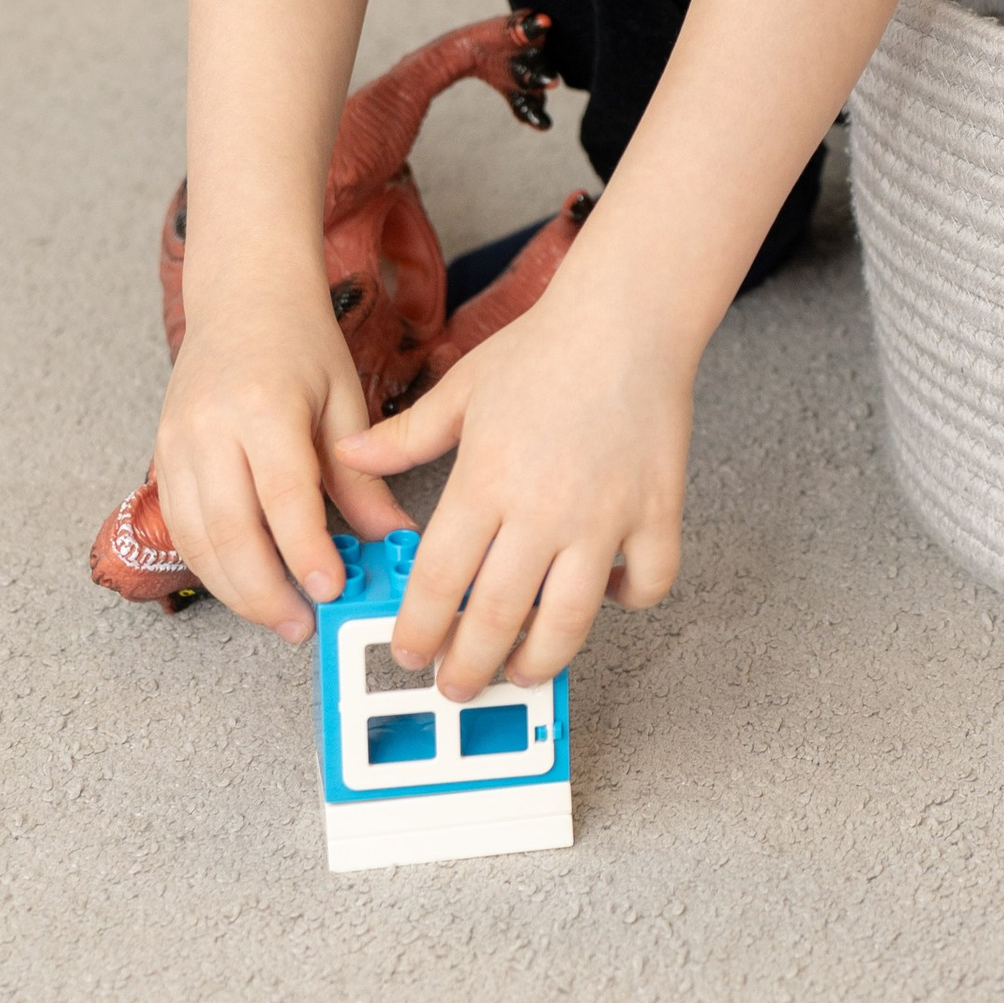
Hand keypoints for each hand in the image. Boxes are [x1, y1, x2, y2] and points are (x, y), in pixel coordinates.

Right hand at [154, 257, 409, 639]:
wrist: (241, 296)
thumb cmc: (299, 342)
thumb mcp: (345, 399)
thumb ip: (362, 476)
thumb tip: (392, 540)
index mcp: (264, 404)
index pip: (282, 494)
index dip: (304, 551)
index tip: (329, 591)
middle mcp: (210, 427)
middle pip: (229, 530)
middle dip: (265, 591)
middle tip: (303, 626)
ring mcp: (176, 443)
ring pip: (197, 539)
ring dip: (236, 590)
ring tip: (280, 616)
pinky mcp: (160, 456)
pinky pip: (180, 528)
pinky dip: (210, 566)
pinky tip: (245, 584)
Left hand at [334, 267, 689, 695]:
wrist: (627, 318)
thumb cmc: (542, 348)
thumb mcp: (461, 389)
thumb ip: (403, 436)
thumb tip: (348, 457)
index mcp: (485, 481)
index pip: (438, 582)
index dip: (418, 630)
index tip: (408, 653)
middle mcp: (542, 510)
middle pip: (495, 619)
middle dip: (467, 668)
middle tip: (456, 684)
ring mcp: (604, 517)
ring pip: (568, 623)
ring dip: (538, 661)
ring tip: (521, 670)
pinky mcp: (655, 513)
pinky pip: (645, 584)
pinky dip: (627, 600)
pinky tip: (605, 593)